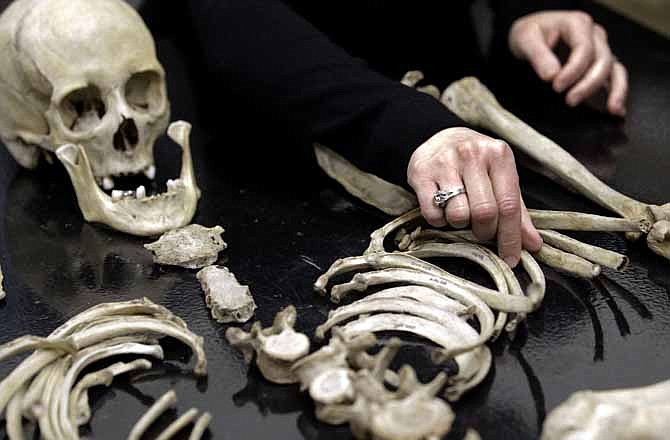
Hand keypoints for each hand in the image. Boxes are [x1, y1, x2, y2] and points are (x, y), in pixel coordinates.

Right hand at [407, 127, 542, 266]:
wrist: (441, 138)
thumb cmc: (476, 163)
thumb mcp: (500, 178)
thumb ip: (517, 211)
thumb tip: (533, 244)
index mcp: (498, 155)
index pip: (509, 205)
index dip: (510, 237)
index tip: (510, 259)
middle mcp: (472, 154)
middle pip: (484, 213)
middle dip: (484, 232)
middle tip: (481, 230)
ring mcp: (445, 162)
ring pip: (458, 215)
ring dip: (460, 224)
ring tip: (460, 212)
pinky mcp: (421, 172)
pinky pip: (433, 214)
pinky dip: (440, 221)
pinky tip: (442, 208)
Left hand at [509, 10, 627, 116]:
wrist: (532, 34)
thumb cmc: (532, 34)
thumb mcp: (525, 39)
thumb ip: (538, 56)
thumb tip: (551, 75)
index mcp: (577, 24)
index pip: (584, 48)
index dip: (573, 70)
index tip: (557, 86)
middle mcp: (593, 35)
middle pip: (602, 60)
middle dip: (588, 84)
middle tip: (570, 100)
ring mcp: (599, 49)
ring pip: (614, 69)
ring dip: (615, 90)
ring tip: (612, 109)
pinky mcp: (598, 64)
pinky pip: (614, 77)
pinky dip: (618, 92)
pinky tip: (617, 110)